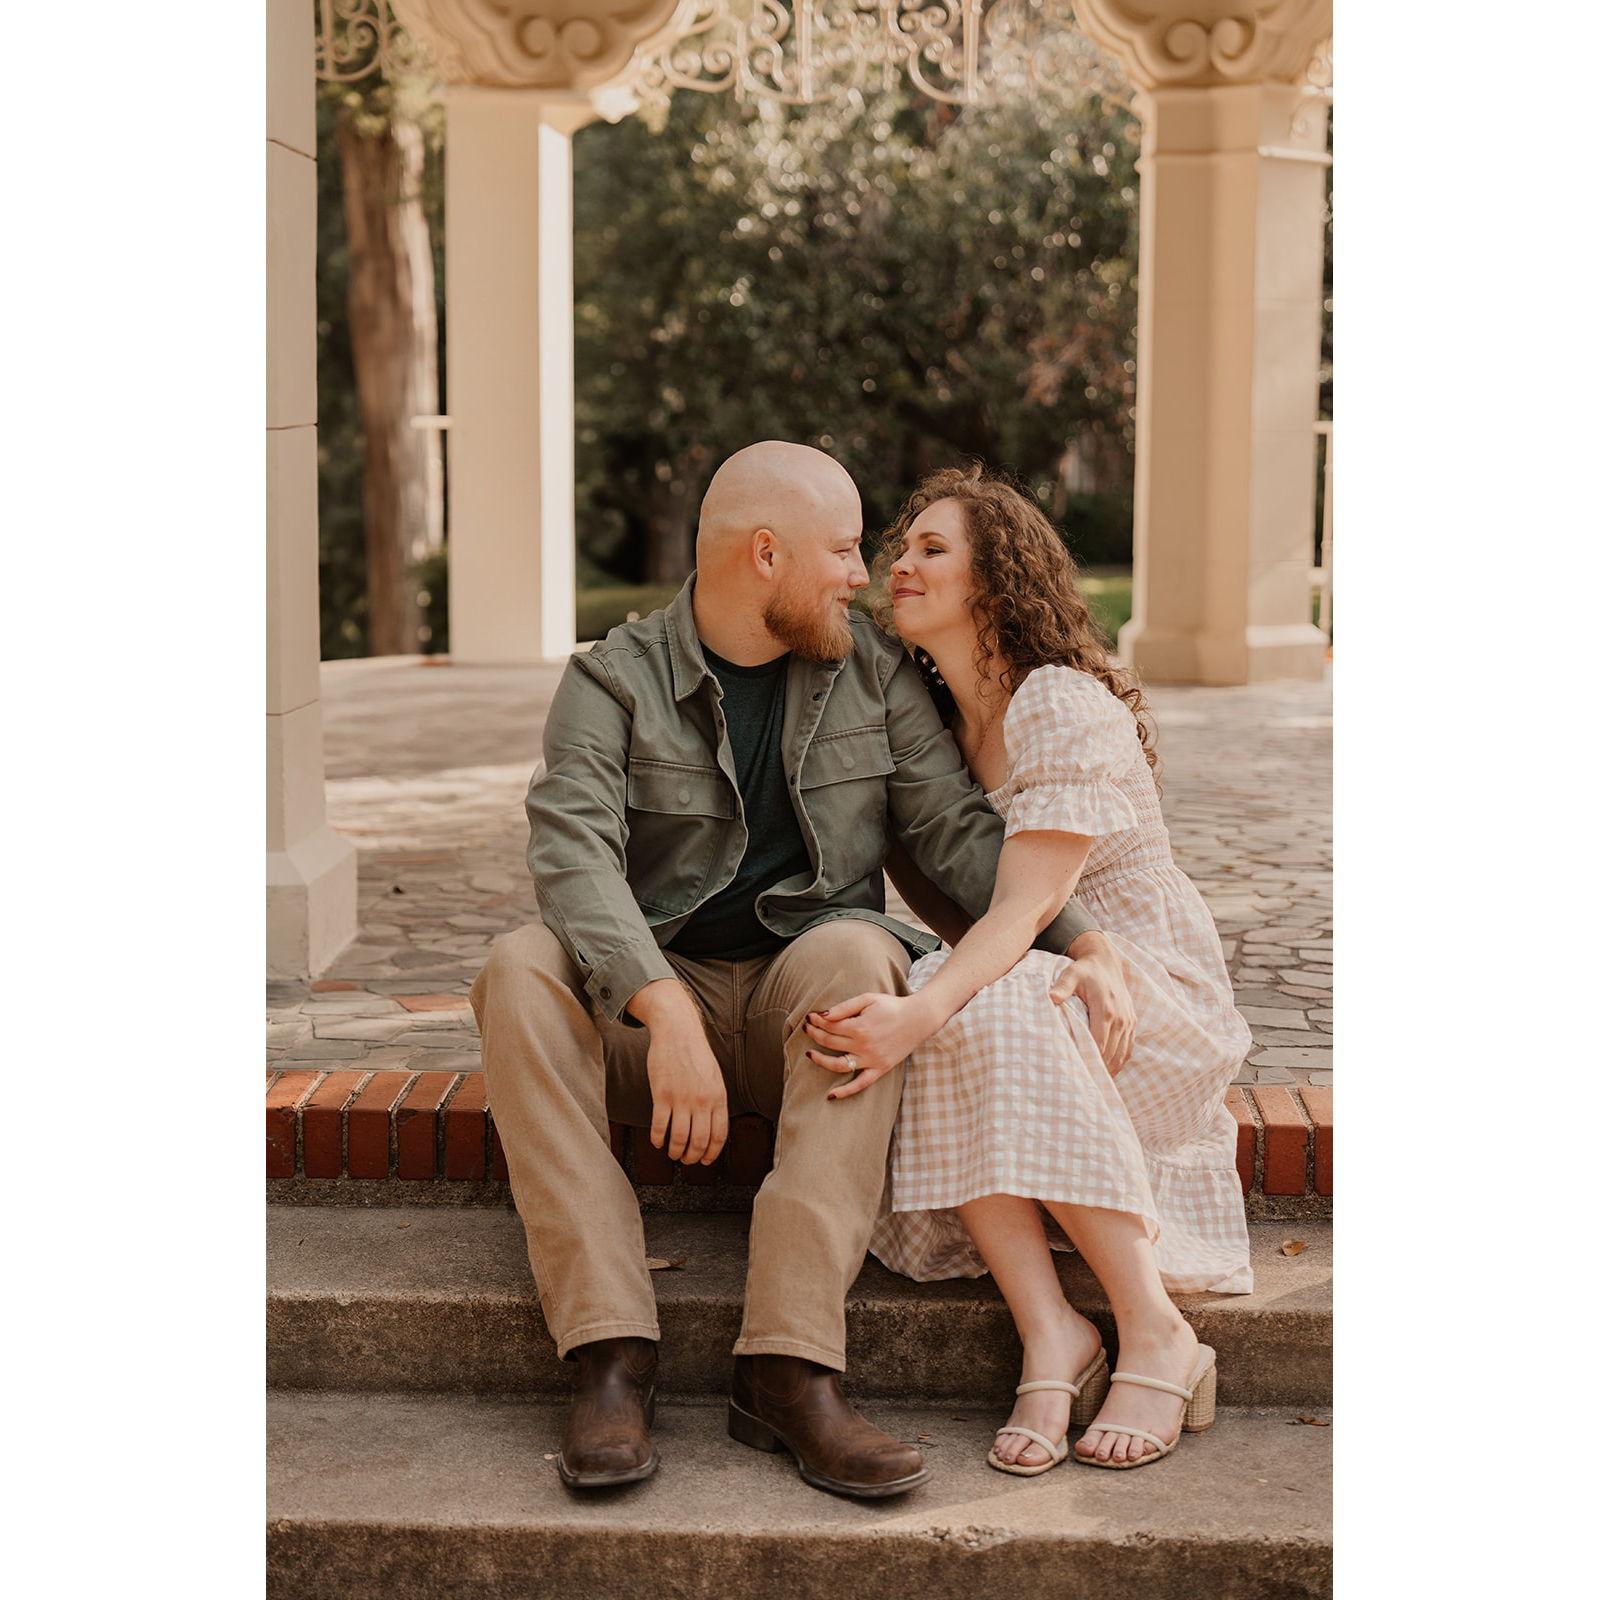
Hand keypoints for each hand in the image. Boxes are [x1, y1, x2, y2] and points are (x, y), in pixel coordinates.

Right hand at [643, 1013, 727, 1164]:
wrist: (678, 1032)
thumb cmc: (696, 1054)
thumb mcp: (715, 1077)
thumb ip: (715, 1101)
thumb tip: (712, 1127)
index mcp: (718, 1097)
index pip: (719, 1135)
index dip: (711, 1153)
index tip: (704, 1161)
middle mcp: (702, 1101)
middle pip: (699, 1142)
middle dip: (692, 1157)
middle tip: (686, 1160)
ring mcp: (682, 1099)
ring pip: (679, 1139)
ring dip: (675, 1152)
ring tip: (672, 1153)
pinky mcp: (662, 1095)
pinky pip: (659, 1127)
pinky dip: (657, 1139)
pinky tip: (656, 1141)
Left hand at [802, 991, 935, 1100]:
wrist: (917, 1019)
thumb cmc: (891, 1006)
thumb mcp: (867, 999)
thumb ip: (844, 1007)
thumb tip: (822, 1015)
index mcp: (860, 1026)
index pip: (829, 1025)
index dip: (816, 1021)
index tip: (809, 1017)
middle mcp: (863, 1045)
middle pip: (829, 1042)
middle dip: (814, 1034)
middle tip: (807, 1029)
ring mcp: (871, 1060)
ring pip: (838, 1065)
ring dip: (820, 1060)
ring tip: (809, 1054)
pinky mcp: (879, 1069)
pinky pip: (860, 1085)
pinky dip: (845, 1092)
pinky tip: (830, 1095)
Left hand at [1051, 938, 1134, 1075]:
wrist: (1106, 962)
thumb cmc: (1084, 971)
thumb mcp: (1071, 974)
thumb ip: (1062, 986)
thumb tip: (1050, 997)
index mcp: (1105, 1009)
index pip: (1099, 1043)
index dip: (1090, 1060)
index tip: (1079, 1075)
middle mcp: (1120, 1017)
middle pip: (1111, 1052)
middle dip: (1099, 1069)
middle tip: (1085, 1086)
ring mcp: (1128, 1021)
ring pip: (1121, 1054)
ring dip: (1111, 1069)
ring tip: (1097, 1084)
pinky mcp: (1132, 1022)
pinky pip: (1128, 1048)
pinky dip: (1120, 1061)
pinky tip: (1109, 1072)